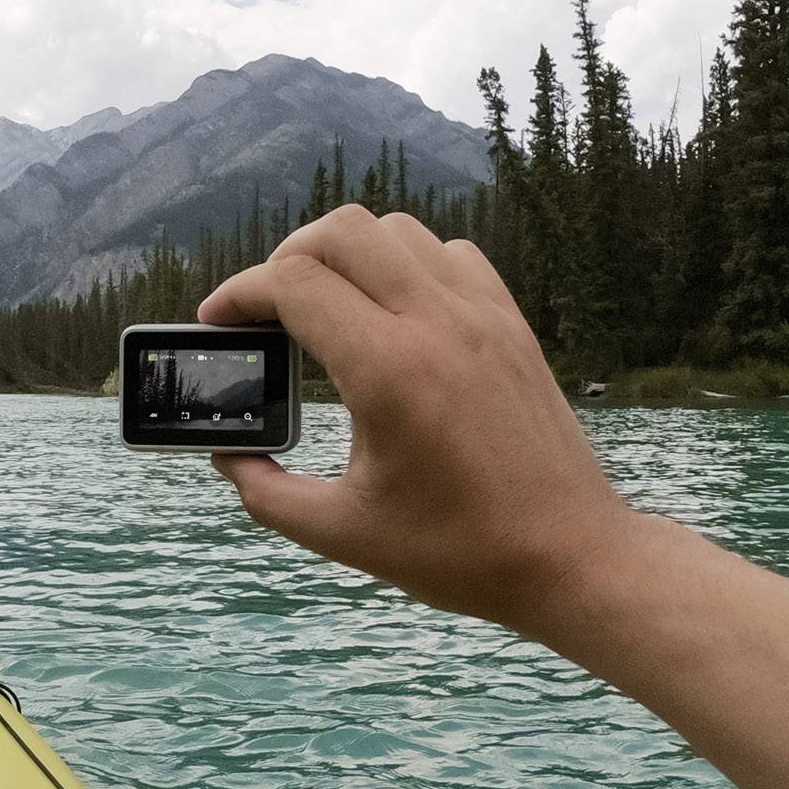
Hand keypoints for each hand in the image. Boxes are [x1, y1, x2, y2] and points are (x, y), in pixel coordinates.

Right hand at [198, 208, 634, 636]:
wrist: (571, 557)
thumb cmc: (461, 553)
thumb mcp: (343, 533)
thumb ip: (266, 494)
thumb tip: (227, 455)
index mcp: (389, 372)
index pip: (294, 283)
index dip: (238, 295)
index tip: (217, 323)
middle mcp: (438, 325)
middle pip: (340, 231)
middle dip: (285, 258)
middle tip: (265, 311)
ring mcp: (483, 318)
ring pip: (396, 230)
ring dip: (348, 254)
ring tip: (326, 307)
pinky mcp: (512, 325)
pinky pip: (450, 254)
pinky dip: (407, 263)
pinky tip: (395, 313)